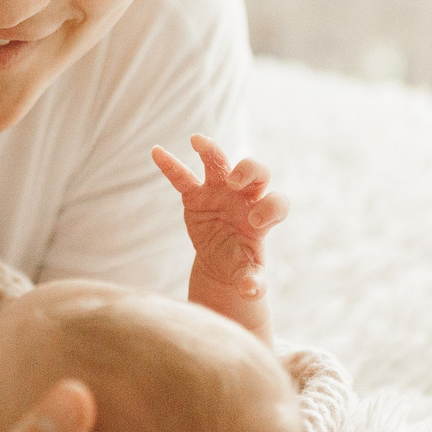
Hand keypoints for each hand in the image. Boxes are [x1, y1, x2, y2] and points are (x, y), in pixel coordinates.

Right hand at [152, 135, 285, 295]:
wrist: (221, 263)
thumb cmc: (239, 265)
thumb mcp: (246, 275)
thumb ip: (251, 280)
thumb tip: (252, 290)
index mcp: (262, 217)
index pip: (275, 202)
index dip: (268, 208)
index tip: (254, 223)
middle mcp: (245, 198)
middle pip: (257, 172)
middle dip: (249, 171)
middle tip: (236, 182)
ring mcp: (220, 192)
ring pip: (219, 164)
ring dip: (211, 152)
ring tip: (197, 141)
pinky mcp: (195, 195)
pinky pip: (182, 177)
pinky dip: (170, 165)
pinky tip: (156, 152)